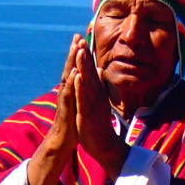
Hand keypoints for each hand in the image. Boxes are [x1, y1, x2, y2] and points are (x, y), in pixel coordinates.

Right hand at [26, 35, 82, 184]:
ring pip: (67, 78)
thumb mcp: (77, 104)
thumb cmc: (71, 123)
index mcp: (70, 90)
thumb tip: (82, 81)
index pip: (74, 68)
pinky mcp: (65, 109)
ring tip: (77, 48)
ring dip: (71, 62)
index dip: (78, 54)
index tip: (83, 38)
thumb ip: (79, 92)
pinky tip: (76, 73)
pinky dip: (72, 83)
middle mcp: (65, 91)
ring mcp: (64, 99)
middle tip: (78, 36)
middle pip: (69, 68)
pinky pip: (69, 93)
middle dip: (73, 52)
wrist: (61, 142)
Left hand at [71, 35, 128, 177]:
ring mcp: (92, 104)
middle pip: (90, 72)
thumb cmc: (99, 125)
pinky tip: (78, 76)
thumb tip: (99, 70)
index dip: (86, 56)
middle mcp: (96, 96)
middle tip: (81, 38)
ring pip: (87, 82)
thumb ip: (98, 85)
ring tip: (80, 51)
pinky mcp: (88, 114)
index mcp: (96, 93)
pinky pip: (84, 98)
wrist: (106, 146)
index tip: (82, 40)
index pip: (91, 71)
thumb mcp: (98, 101)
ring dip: (84, 66)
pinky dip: (81, 87)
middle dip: (85, 56)